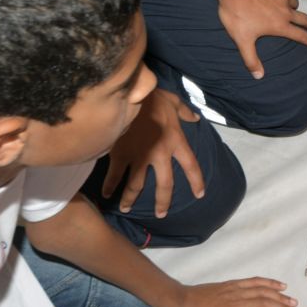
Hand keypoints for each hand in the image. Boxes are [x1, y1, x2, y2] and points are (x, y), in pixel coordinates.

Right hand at [101, 87, 203, 217]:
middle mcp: (160, 153)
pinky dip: (110, 185)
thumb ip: (184, 111)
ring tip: (126, 209)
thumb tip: (195, 117)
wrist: (130, 93)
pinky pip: (115, 174)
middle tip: (161, 214)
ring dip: (130, 199)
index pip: (191, 166)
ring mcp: (140, 155)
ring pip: (137, 185)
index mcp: (176, 141)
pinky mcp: (121, 153)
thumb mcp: (173, 101)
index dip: (197, 181)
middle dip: (163, 202)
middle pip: (165, 184)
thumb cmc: (153, 96)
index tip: (199, 195)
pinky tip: (106, 194)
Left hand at [162, 278, 298, 306]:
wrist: (178, 302)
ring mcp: (236, 291)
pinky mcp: (233, 284)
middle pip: (266, 304)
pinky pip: (254, 281)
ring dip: (280, 296)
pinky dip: (268, 282)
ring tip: (293, 302)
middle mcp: (237, 303)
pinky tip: (279, 285)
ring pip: (263, 292)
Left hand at [216, 0, 306, 77]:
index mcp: (280, 25)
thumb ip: (251, 59)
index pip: (301, 36)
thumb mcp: (242, 40)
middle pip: (304, 19)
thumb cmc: (238, 14)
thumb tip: (259, 76)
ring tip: (293, 12)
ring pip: (295, 4)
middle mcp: (285, 11)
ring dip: (296, 9)